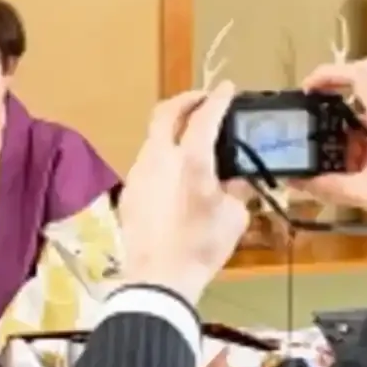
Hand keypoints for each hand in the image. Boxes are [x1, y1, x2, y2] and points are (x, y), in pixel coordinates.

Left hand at [116, 84, 250, 304]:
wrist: (159, 278)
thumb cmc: (201, 247)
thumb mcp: (233, 217)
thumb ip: (236, 189)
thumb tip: (237, 179)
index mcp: (191, 160)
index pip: (204, 116)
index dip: (218, 99)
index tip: (226, 89)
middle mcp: (160, 158)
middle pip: (165, 112)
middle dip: (185, 100)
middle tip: (202, 101)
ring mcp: (139, 173)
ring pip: (153, 138)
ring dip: (171, 130)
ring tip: (189, 138)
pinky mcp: (129, 191)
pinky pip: (146, 162)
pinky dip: (162, 156)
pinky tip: (174, 173)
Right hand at [293, 56, 366, 262]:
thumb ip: (329, 187)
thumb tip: (297, 183)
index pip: (360, 72)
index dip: (329, 73)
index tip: (309, 89)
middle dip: (339, 79)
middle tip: (318, 99)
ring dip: (352, 102)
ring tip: (333, 132)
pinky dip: (366, 118)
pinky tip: (356, 150)